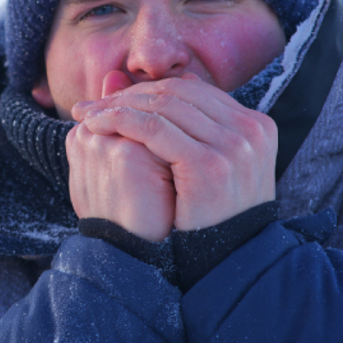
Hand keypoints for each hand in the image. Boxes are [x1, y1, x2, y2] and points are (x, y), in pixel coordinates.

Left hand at [72, 73, 276, 231]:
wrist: (224, 266)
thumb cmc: (210, 218)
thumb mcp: (211, 165)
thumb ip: (195, 125)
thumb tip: (172, 76)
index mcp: (255, 125)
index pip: (193, 91)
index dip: (149, 91)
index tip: (114, 100)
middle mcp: (250, 129)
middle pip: (178, 93)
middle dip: (130, 95)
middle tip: (92, 105)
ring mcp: (234, 146)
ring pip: (163, 106)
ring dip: (118, 106)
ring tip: (87, 115)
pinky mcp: (209, 164)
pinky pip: (154, 128)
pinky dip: (119, 121)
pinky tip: (95, 126)